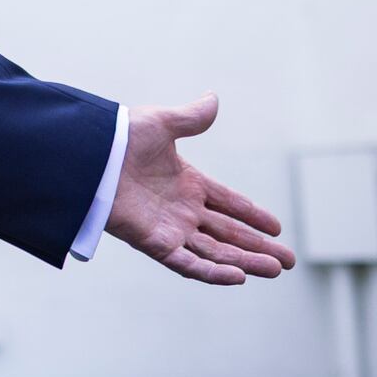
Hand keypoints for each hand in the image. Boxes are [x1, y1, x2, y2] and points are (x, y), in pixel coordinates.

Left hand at [105, 92, 296, 284]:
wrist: (88, 155)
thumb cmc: (118, 136)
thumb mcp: (162, 123)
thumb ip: (191, 118)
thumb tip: (214, 99)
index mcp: (186, 182)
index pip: (228, 203)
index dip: (252, 215)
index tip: (277, 227)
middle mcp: (181, 209)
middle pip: (227, 233)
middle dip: (258, 247)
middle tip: (288, 261)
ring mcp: (169, 228)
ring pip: (215, 251)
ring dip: (245, 261)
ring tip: (275, 269)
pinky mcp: (153, 242)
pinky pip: (187, 262)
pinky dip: (212, 272)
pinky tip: (239, 277)